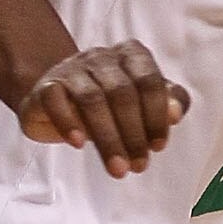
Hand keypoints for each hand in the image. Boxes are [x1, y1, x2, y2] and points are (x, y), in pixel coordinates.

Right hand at [18, 44, 189, 175]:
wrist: (59, 101)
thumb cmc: (110, 103)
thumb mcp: (143, 102)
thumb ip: (166, 104)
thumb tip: (175, 113)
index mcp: (132, 56)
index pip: (149, 81)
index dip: (156, 116)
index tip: (158, 147)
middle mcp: (102, 57)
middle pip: (121, 93)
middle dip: (133, 134)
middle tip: (138, 166)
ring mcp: (72, 69)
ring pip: (91, 99)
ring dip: (107, 138)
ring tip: (117, 168)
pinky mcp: (47, 86)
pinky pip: (55, 100)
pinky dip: (68, 122)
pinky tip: (78, 143)